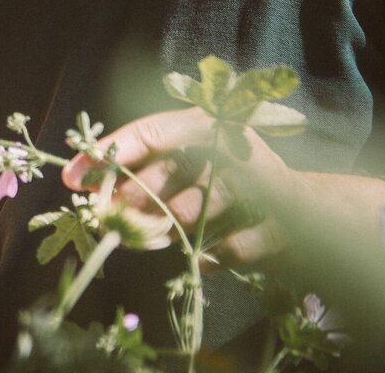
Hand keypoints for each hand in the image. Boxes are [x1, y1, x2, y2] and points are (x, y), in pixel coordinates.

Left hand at [62, 107, 298, 266]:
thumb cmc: (229, 184)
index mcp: (207, 125)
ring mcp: (262, 187)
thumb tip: (83, 179)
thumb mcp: (188, 163)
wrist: (310, 213)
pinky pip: (230, 248)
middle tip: (109, 218)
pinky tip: (201, 259)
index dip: (110, 154)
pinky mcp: (280, 227)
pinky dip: (209, 257)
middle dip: (133, 198)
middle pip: (170, 170)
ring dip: (165, 228)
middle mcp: (234, 148)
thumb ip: (142, 166)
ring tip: (152, 237)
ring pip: (194, 210)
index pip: (150, 132)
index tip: (74, 177)